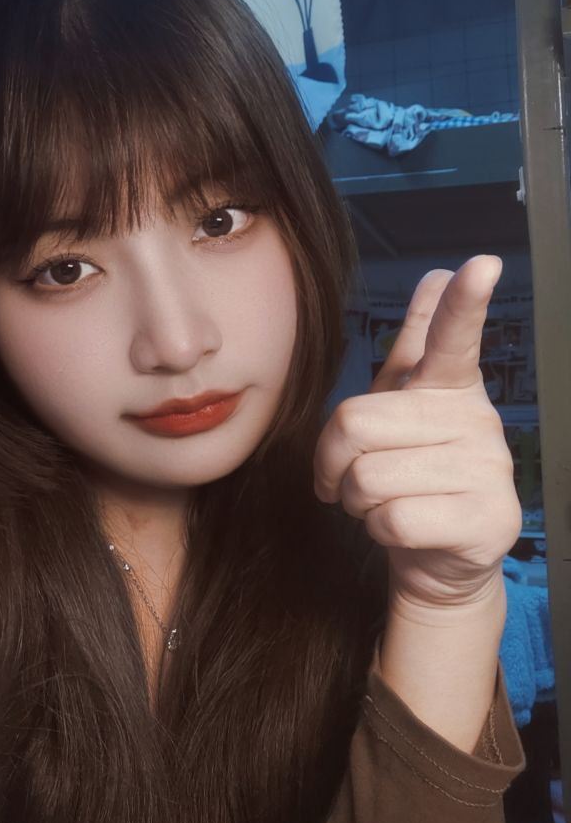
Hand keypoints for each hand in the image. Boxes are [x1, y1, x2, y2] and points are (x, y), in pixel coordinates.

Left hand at [313, 255, 522, 607]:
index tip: (480, 265)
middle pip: (356, 422)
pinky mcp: (484, 522)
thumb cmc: (411, 472)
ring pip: (369, 477)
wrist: (438, 557)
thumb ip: (420, 342)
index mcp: (451, 387)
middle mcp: (477, 421)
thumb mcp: (405, 404)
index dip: (463, 304)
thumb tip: (438, 273)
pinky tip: (402, 529)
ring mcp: (488, 472)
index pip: (455, 339)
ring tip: (384, 503)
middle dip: (335, 461)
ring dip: (357, 500)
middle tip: (353, 478)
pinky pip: (391, 519)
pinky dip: (377, 531)